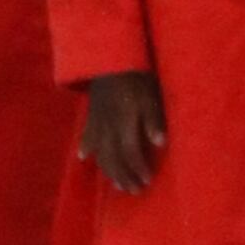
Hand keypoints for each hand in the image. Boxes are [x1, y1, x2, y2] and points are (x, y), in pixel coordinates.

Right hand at [82, 71, 166, 194]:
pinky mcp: (91, 113)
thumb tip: (161, 144)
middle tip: (134, 190)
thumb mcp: (151, 94)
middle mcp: (108, 125)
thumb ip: (154, 119)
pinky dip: (85, 148)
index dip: (138, 168)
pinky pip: (85, 134)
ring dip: (108, 170)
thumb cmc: (136, 74)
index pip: (130, 152)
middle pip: (113, 157)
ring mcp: (96, 120)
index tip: (147, 180)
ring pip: (99, 151)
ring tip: (117, 184)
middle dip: (124, 176)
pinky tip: (84, 159)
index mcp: (124, 120)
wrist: (109, 54)